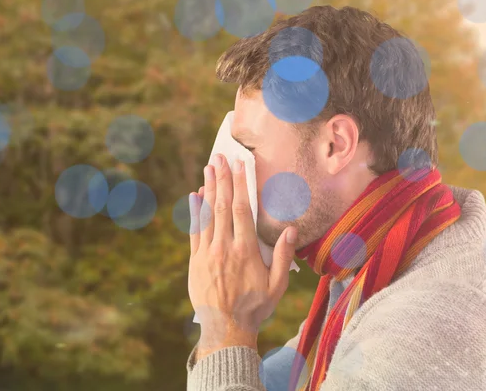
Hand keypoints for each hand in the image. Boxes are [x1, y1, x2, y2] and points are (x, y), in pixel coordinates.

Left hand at [188, 153, 297, 358]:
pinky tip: (195, 196)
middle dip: (222, 179)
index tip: (240, 166)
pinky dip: (195, 212)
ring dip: (208, 189)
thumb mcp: (276, 285)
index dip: (240, 185)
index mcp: (245, 251)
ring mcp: (207, 253)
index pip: (241, 210)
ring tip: (208, 168)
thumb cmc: (255, 307)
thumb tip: (291, 229)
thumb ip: (283, 256)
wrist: (225, 329)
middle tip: (220, 157)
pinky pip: (194, 231)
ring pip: (207, 214)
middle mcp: (224, 247)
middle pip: (222, 206)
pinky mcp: (195, 261)